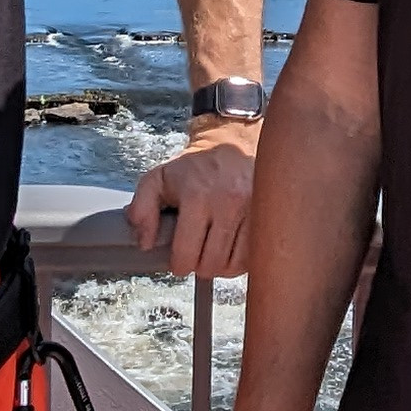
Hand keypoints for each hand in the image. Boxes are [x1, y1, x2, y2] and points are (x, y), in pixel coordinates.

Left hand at [127, 125, 255, 276]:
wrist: (234, 143)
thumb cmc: (195, 166)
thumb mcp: (158, 179)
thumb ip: (141, 209)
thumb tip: (144, 242)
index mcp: (197, 195)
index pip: (186, 253)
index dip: (178, 264)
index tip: (178, 260)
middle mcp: (228, 203)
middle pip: (211, 264)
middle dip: (199, 266)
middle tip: (196, 254)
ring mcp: (253, 210)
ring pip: (234, 265)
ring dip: (221, 266)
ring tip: (213, 252)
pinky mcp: (269, 215)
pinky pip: (254, 256)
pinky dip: (241, 261)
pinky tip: (231, 250)